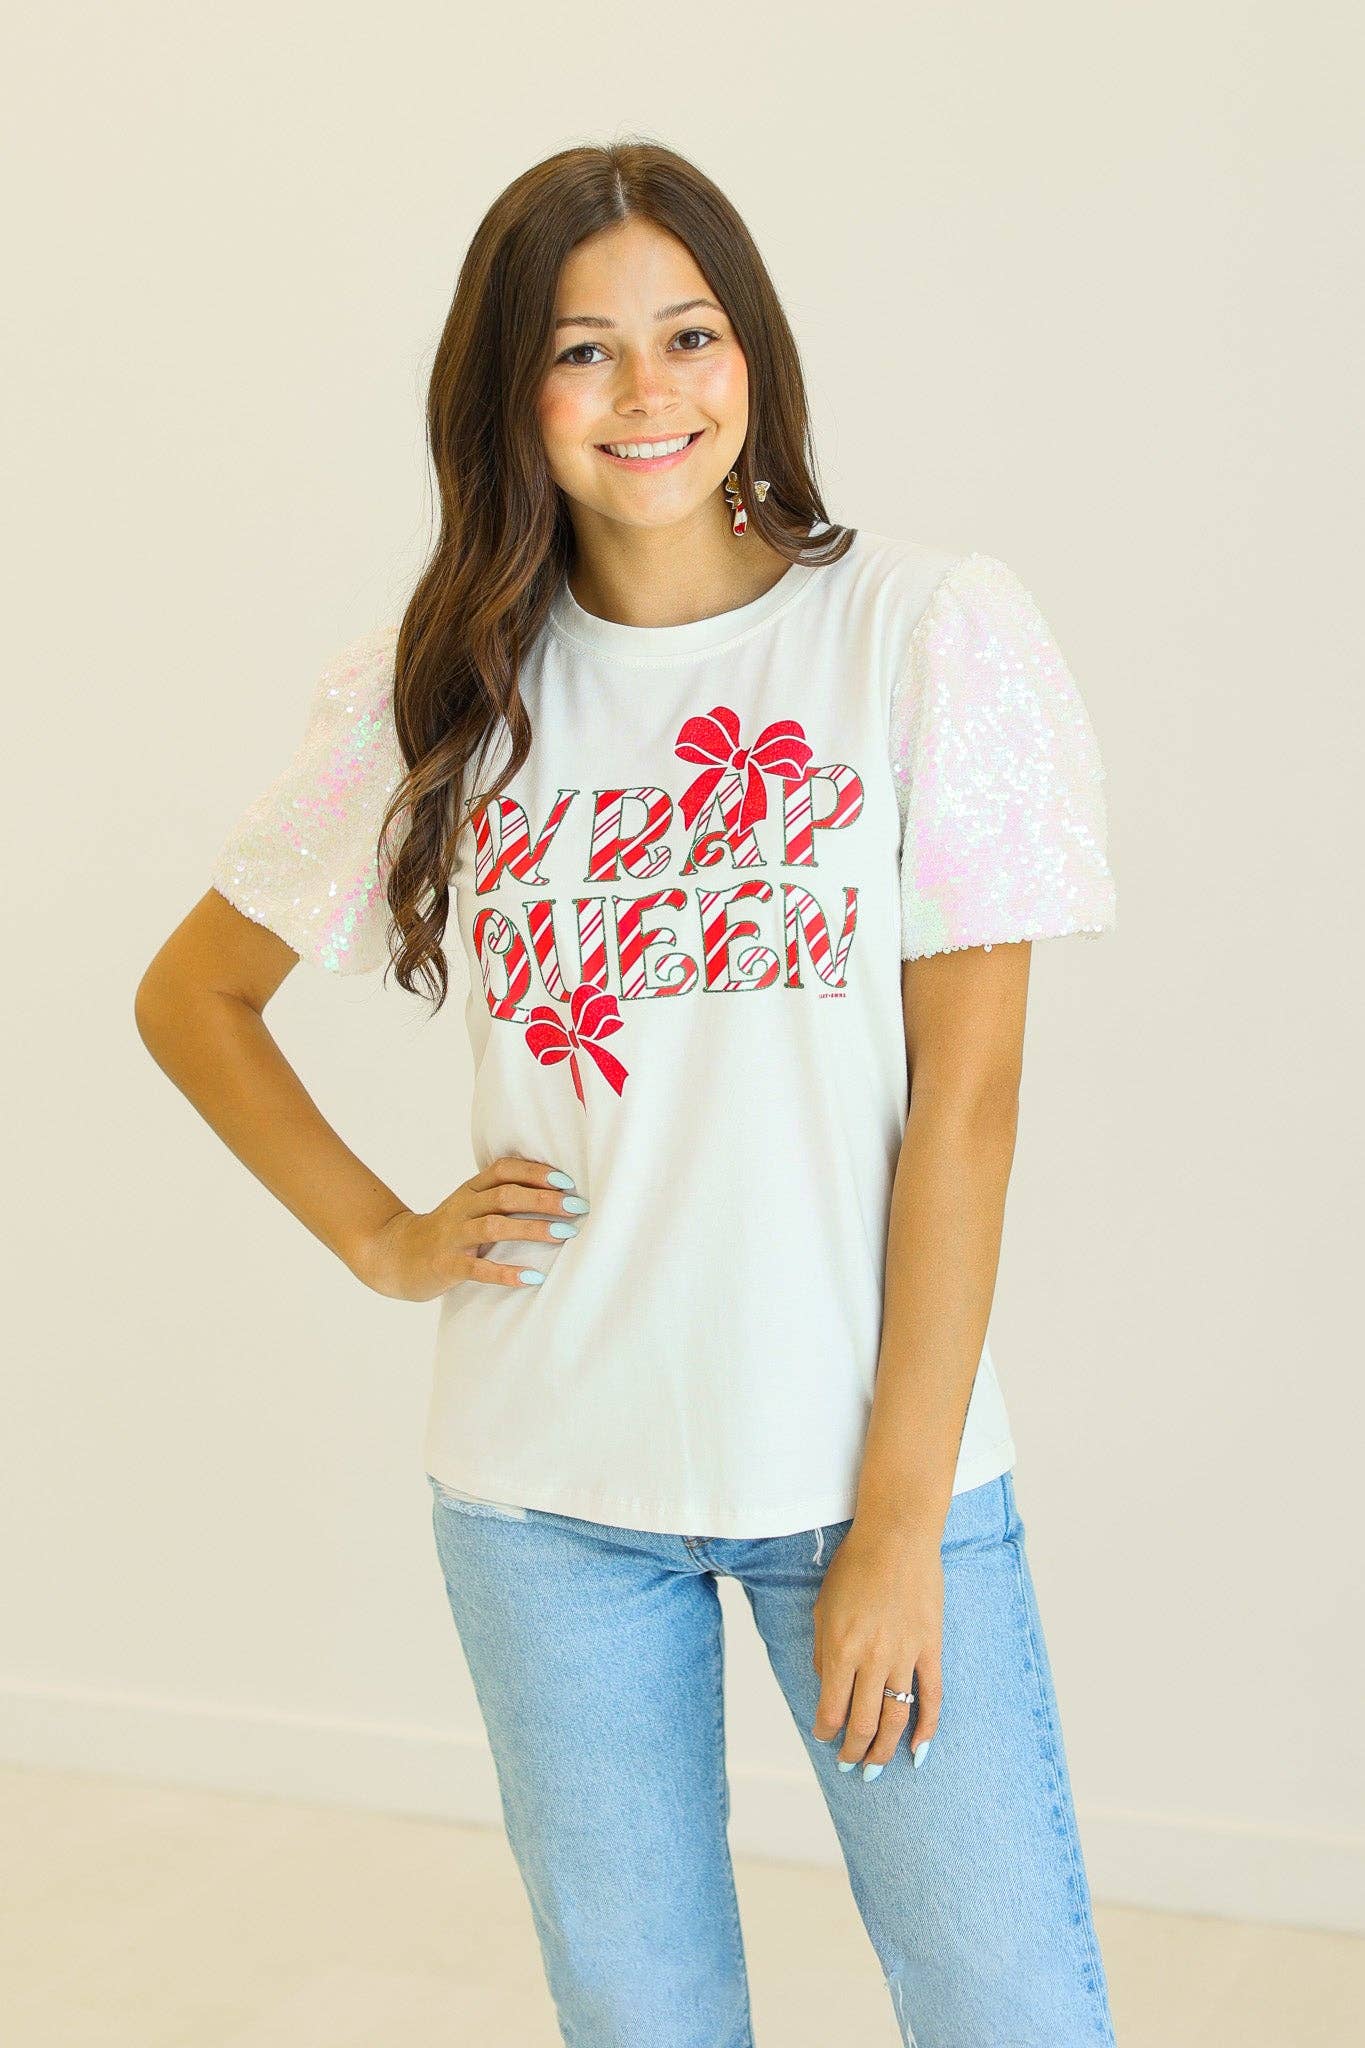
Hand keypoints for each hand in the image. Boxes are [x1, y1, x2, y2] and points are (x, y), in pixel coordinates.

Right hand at [354, 1156, 586, 1299]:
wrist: (396, 1255)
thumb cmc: (447, 1231)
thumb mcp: (469, 1206)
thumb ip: (501, 1197)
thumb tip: (555, 1193)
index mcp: (470, 1189)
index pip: (504, 1170)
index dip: (535, 1172)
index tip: (566, 1181)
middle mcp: (462, 1207)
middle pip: (505, 1196)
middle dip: (544, 1199)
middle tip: (577, 1207)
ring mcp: (453, 1236)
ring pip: (495, 1226)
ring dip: (532, 1229)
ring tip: (563, 1234)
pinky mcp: (447, 1265)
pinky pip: (478, 1268)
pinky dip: (506, 1273)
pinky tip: (532, 1277)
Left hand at [811, 1517, 943, 1775]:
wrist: (896, 1536)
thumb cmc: (854, 1567)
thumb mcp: (823, 1608)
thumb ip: (824, 1652)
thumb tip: (827, 1687)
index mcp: (840, 1649)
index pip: (831, 1709)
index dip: (825, 1731)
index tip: (824, 1737)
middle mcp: (872, 1658)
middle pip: (863, 1723)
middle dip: (854, 1751)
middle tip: (850, 1764)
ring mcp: (905, 1655)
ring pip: (896, 1718)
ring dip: (884, 1749)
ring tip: (876, 1768)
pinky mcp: (930, 1647)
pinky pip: (932, 1697)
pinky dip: (927, 1727)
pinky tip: (919, 1750)